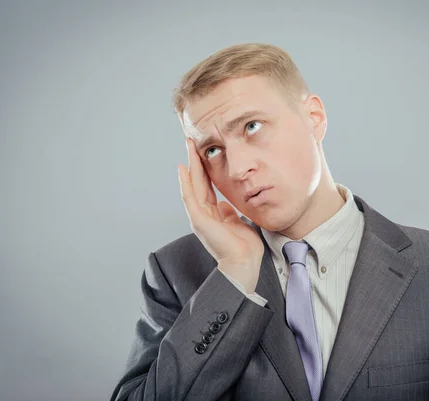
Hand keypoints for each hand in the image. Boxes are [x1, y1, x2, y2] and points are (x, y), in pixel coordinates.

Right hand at [178, 137, 263, 292]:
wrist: (244, 263)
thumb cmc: (244, 247)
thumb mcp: (237, 223)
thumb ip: (229, 213)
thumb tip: (225, 205)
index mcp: (213, 214)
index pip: (207, 186)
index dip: (204, 169)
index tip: (203, 152)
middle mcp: (203, 213)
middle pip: (197, 181)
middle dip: (195, 160)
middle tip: (191, 141)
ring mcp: (199, 216)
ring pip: (192, 185)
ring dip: (190, 165)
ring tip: (188, 147)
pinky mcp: (199, 220)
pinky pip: (189, 197)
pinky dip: (185, 183)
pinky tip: (183, 169)